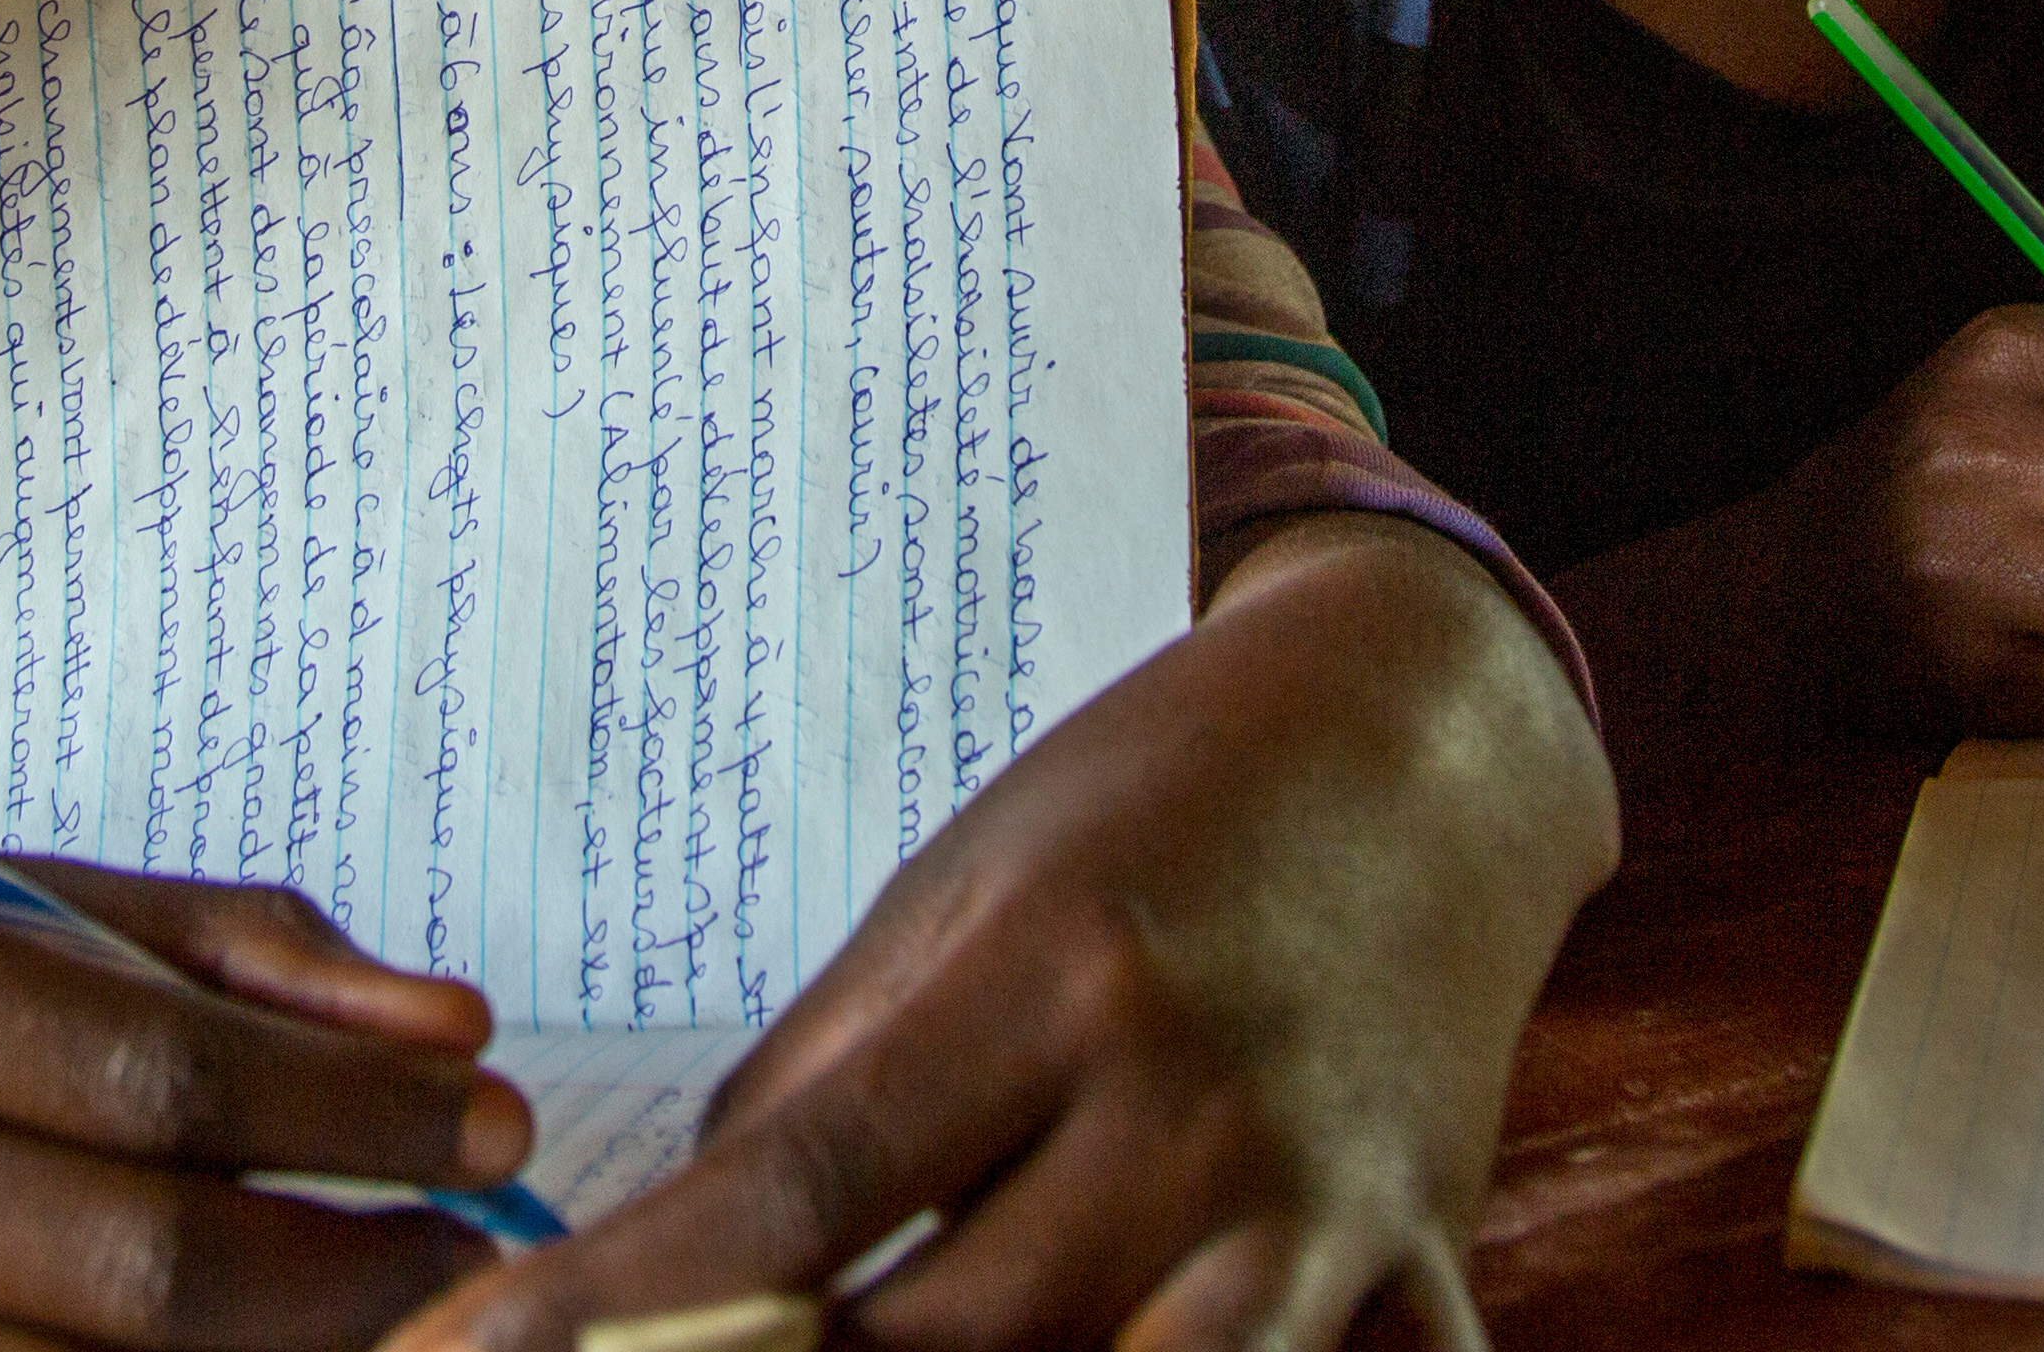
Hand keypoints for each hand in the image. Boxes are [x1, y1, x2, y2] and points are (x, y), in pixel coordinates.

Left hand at [383, 517, 1607, 1351]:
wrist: (1422, 752)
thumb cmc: (1157, 806)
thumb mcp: (964, 888)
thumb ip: (830, 1084)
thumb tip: (676, 1265)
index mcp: (1051, 981)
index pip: (797, 1189)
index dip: (622, 1301)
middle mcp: (1188, 1114)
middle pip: (944, 1350)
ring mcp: (1319, 1221)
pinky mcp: (1420, 1280)